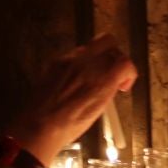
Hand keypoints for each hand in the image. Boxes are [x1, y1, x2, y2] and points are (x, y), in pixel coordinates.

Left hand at [9, 34, 138, 166]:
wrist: (39, 126)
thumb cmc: (69, 126)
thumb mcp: (97, 110)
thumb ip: (108, 89)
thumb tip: (114, 81)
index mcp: (101, 80)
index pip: (125, 62)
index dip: (129, 72)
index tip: (124, 83)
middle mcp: (86, 64)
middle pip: (108, 41)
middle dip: (114, 54)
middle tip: (111, 70)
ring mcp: (69, 60)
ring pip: (90, 47)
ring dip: (95, 58)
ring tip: (91, 76)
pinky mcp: (55, 61)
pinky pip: (73, 55)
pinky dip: (78, 63)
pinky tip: (74, 79)